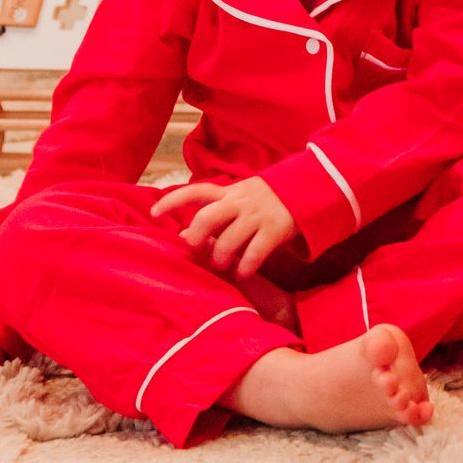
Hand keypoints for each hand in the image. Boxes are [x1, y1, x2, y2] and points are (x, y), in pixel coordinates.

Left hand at [153, 177, 298, 277]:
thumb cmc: (269, 198)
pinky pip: (253, 254)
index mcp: (230, 192)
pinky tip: (243, 274)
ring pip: (227, 241)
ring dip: (221, 259)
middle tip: (198, 250)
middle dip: (197, 238)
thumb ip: (217, 214)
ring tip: (224, 265)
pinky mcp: (274, 230)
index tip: (153, 213)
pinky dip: (244, 268)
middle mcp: (240, 202)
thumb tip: (184, 237)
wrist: (309, 188)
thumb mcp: (242, 198)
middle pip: (207, 218)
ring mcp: (257, 216)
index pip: (195, 191)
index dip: (172, 201)